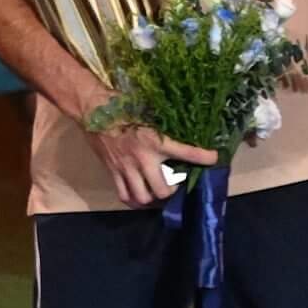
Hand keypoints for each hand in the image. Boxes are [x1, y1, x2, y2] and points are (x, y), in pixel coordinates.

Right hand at [82, 103, 219, 209]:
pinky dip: (134, 199)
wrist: (93, 110)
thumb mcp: (150, 114)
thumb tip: (184, 128)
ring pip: (143, 197)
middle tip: (176, 183)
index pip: (187, 153)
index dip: (204, 158)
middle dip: (173, 190)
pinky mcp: (112, 172)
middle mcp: (142, 159)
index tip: (214, 158)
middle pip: (163, 190)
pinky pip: (124, 195)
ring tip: (158, 190)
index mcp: (155, 141)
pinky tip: (140, 194)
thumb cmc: (124, 108)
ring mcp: (125, 168)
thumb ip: (165, 128)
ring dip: (153, 198)